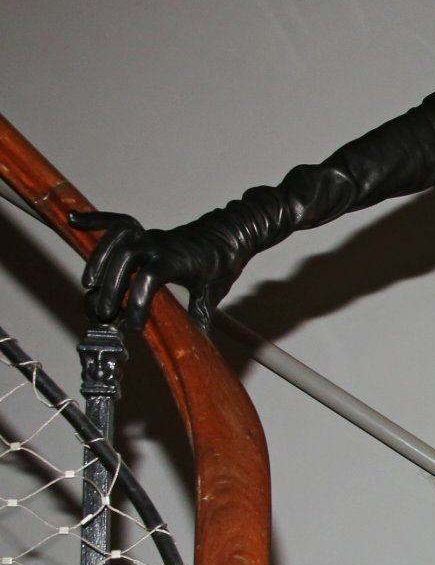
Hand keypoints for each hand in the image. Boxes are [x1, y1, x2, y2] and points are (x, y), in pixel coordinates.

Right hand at [70, 210, 232, 330]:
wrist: (231, 234)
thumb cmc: (222, 263)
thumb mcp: (213, 292)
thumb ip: (199, 316)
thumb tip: (196, 345)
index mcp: (179, 260)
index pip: (151, 277)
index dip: (139, 301)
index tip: (133, 326)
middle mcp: (160, 245)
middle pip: (127, 256)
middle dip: (112, 284)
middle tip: (105, 313)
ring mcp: (151, 237)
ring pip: (119, 238)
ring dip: (99, 258)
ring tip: (89, 285)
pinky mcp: (144, 232)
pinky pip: (118, 221)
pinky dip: (95, 219)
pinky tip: (73, 220)